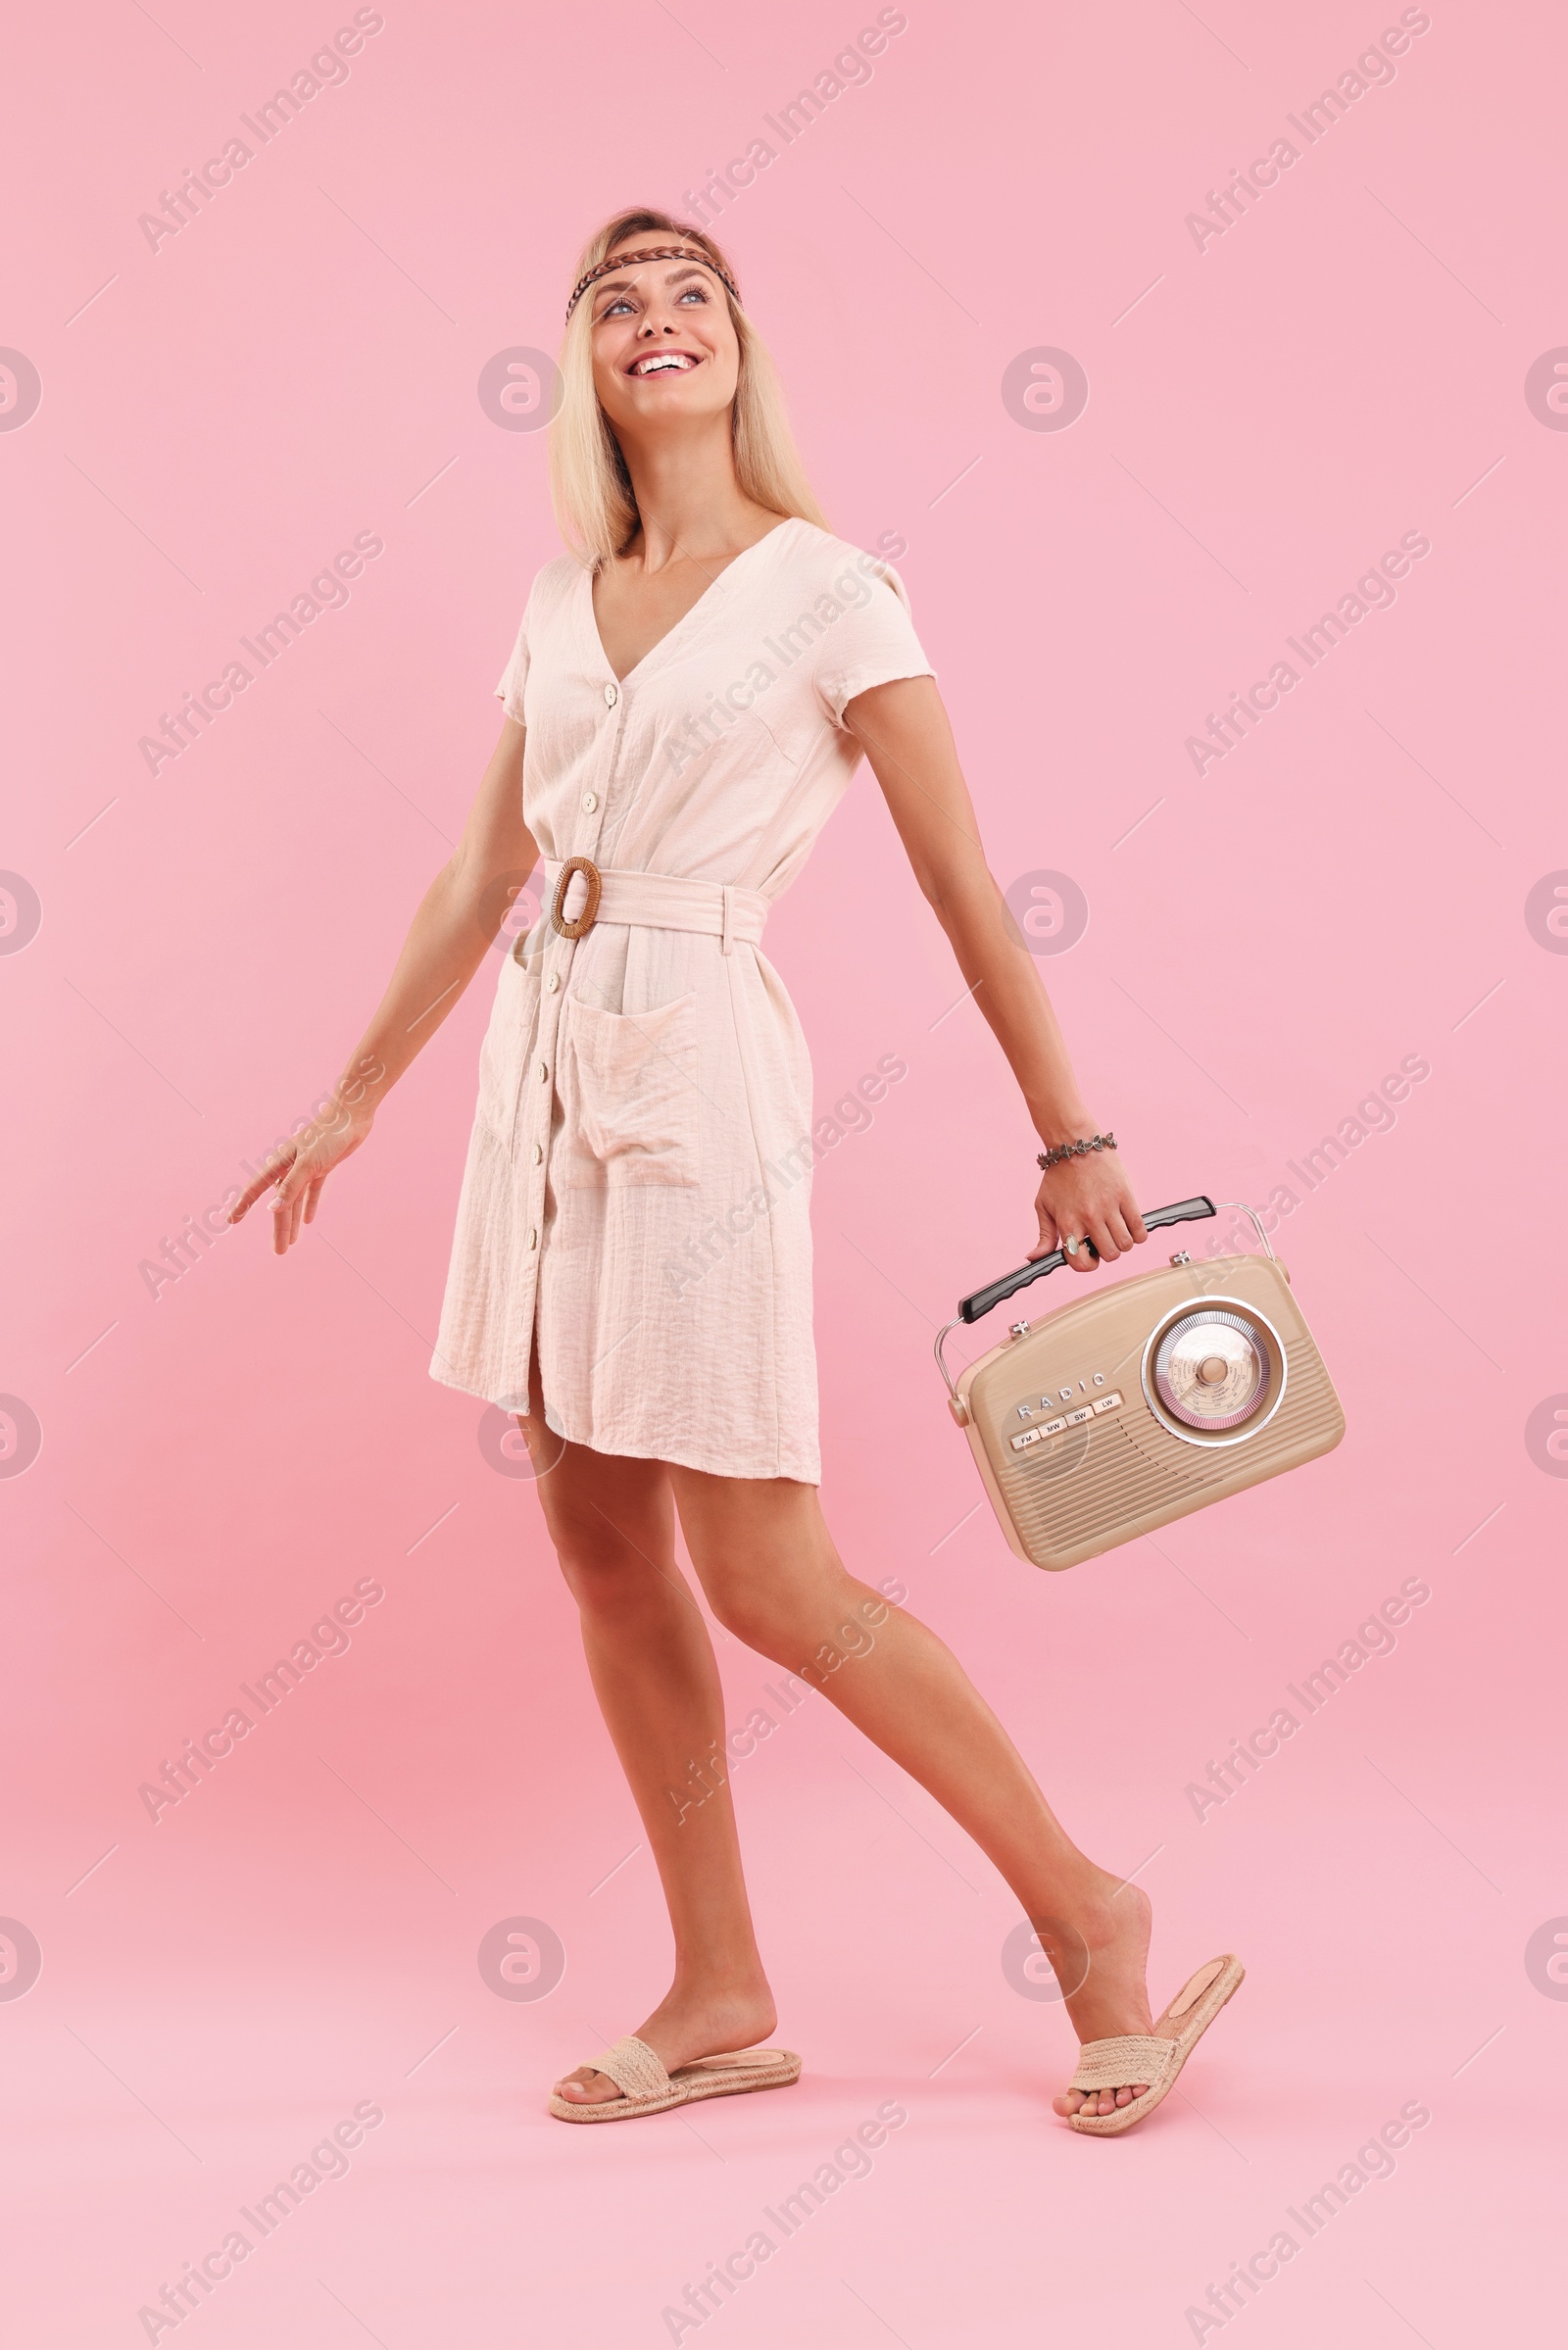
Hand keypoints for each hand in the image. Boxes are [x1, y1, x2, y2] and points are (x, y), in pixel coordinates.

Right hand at [227, 1059, 381, 1255]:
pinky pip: (312, 1192)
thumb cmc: (328, 1135)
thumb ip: (291, 1186)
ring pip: (295, 1201)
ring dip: (293, 1222)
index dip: (243, 1205)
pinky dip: (310, 1206)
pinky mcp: (322, 1167)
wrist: (352, 1116)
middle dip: (279, 1228)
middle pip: (280, 1203)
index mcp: (280, 1163)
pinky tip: (309, 1221)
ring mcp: (306, 1168)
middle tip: (278, 1252)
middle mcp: (289, 1167)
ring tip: (290, 1244)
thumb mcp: (310, 1163)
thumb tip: (272, 1209)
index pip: (257, 1189)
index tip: (231, 1220)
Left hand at [1028, 1149, 1146, 1276]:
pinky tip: (1129, 1226)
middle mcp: (1089, 1218)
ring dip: (1123, 1243)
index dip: (1087, 1264)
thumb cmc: (1058, 1176)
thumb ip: (1043, 1236)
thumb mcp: (1043, 1206)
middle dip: (1107, 1252)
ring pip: (1126, 1244)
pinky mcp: (1125, 1196)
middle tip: (1103, 1239)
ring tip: (1116, 1231)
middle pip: (1110, 1255)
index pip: (1082, 1263)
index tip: (1088, 1253)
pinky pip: (1139, 1229)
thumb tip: (1033, 1258)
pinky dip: (1138, 1234)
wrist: (1075, 1144)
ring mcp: (1109, 1207)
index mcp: (1068, 1223)